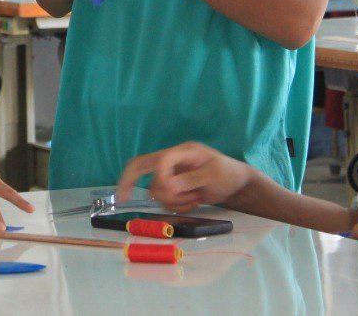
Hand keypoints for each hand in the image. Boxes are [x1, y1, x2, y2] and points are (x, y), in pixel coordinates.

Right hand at [117, 142, 251, 212]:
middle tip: (121, 196)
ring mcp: (171, 174)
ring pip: (155, 190)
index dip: (160, 177)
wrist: (236, 185)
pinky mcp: (173, 187)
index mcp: (182, 152)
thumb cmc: (228, 174)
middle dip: (129, 179)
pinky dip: (177, 206)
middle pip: (141, 165)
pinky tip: (193, 202)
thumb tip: (169, 185)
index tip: (169, 191)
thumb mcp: (214, 175)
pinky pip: (164, 200)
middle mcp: (172, 161)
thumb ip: (191, 179)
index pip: (160, 160)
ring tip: (195, 199)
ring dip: (173, 201)